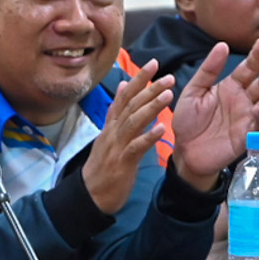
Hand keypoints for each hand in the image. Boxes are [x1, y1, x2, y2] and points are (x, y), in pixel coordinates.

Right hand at [76, 60, 172, 214]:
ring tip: (167, 94)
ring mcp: (117, 147)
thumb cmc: (103, 167)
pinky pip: (136, 148)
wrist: (91, 195)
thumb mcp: (108, 135)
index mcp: (112, 126)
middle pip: (130, 105)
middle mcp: (113, 132)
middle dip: (149, 88)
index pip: (124, 96)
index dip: (138, 79)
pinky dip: (148, 137)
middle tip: (167, 75)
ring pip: (133, 122)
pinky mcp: (122, 163)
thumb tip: (123, 86)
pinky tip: (162, 129)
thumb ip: (116, 112)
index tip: (153, 63)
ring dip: (150, 107)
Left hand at [170, 39, 258, 190]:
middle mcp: (243, 101)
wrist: (184, 151)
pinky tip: (257, 110)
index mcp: (231, 87)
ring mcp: (247, 118)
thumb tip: (222, 45)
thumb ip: (208, 70)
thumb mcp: (194, 92)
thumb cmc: (188, 121)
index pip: (248, 69)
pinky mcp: (247, 137)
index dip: (256, 56)